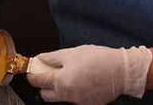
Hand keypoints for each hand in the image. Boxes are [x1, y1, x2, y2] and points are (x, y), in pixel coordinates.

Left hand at [27, 45, 151, 104]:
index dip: (32, 75)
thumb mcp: (73, 53)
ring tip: (67, 76)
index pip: (38, 81)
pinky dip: (72, 92)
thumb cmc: (98, 59)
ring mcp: (77, 102)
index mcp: (62, 80)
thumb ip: (53, 57)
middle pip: (45, 95)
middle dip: (43, 85)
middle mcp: (67, 95)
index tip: (31, 71)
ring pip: (59, 98)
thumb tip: (41, 58)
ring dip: (58, 89)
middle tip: (48, 74)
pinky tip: (80, 82)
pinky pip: (73, 100)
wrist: (121, 71)